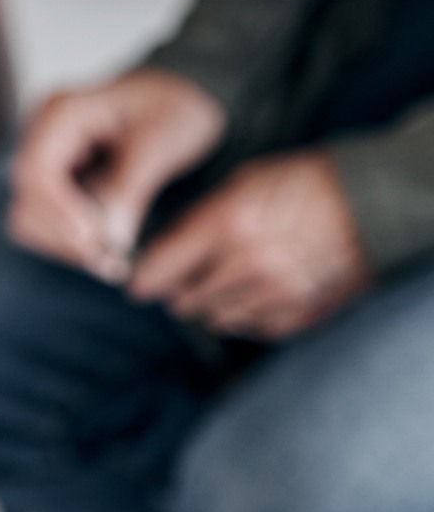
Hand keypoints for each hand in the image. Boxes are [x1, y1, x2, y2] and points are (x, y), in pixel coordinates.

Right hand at [8, 68, 225, 281]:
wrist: (183, 97)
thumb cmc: (174, 106)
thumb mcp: (160, 142)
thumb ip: (129, 188)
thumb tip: (109, 239)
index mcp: (61, 113)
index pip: (34, 170)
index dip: (57, 211)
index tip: (91, 240)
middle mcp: (42, 137)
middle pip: (25, 202)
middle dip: (64, 237)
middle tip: (111, 262)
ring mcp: (45, 162)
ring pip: (29, 220)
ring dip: (66, 247)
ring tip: (112, 262)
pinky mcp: (56, 185)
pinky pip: (47, 224)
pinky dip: (72, 245)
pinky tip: (105, 250)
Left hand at [129, 152, 369, 339]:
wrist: (373, 201)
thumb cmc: (303, 183)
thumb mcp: (242, 183)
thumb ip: (199, 219)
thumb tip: (163, 250)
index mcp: (226, 224)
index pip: (159, 270)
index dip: (143, 280)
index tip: (139, 284)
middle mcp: (247, 264)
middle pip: (184, 300)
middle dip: (178, 291)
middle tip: (182, 280)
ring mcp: (277, 292)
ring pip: (215, 319)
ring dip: (210, 305)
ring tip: (221, 284)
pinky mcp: (302, 311)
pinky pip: (253, 328)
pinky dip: (245, 316)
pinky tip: (251, 295)